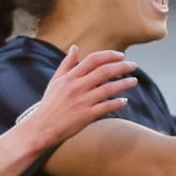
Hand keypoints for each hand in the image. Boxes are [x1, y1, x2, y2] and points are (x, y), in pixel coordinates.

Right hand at [21, 45, 137, 149]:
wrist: (42, 127)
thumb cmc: (50, 104)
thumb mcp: (56, 81)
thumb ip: (67, 64)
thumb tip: (75, 48)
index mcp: (70, 77)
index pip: (93, 60)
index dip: (109, 55)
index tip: (121, 56)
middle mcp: (77, 87)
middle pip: (104, 72)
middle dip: (122, 67)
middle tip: (134, 66)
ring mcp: (82, 101)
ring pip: (108, 89)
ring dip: (124, 84)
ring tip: (134, 81)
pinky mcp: (86, 116)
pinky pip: (106, 107)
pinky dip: (117, 103)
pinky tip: (124, 101)